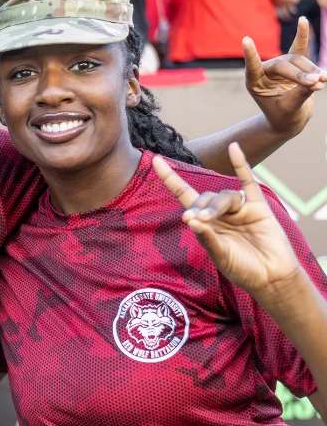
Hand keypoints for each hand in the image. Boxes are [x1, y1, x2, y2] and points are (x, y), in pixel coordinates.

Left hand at [153, 143, 301, 297]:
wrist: (271, 277)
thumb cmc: (242, 269)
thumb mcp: (220, 256)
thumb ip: (207, 238)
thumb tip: (192, 220)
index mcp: (205, 222)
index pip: (184, 195)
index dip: (170, 178)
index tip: (155, 161)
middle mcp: (221, 212)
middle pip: (205, 198)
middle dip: (200, 207)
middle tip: (198, 219)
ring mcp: (240, 208)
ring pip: (225, 196)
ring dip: (216, 205)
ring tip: (212, 219)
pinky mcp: (259, 207)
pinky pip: (248, 182)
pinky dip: (241, 164)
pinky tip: (234, 148)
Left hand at [244, 16, 326, 137]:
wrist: (289, 121)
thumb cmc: (284, 117)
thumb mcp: (291, 108)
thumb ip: (302, 93)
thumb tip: (318, 79)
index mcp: (254, 83)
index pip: (252, 67)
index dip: (251, 55)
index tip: (246, 40)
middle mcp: (265, 71)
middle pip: (284, 65)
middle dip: (301, 74)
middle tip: (317, 83)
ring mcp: (279, 67)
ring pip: (298, 61)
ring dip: (312, 71)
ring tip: (323, 80)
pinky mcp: (293, 65)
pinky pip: (298, 48)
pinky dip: (302, 36)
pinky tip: (303, 21)